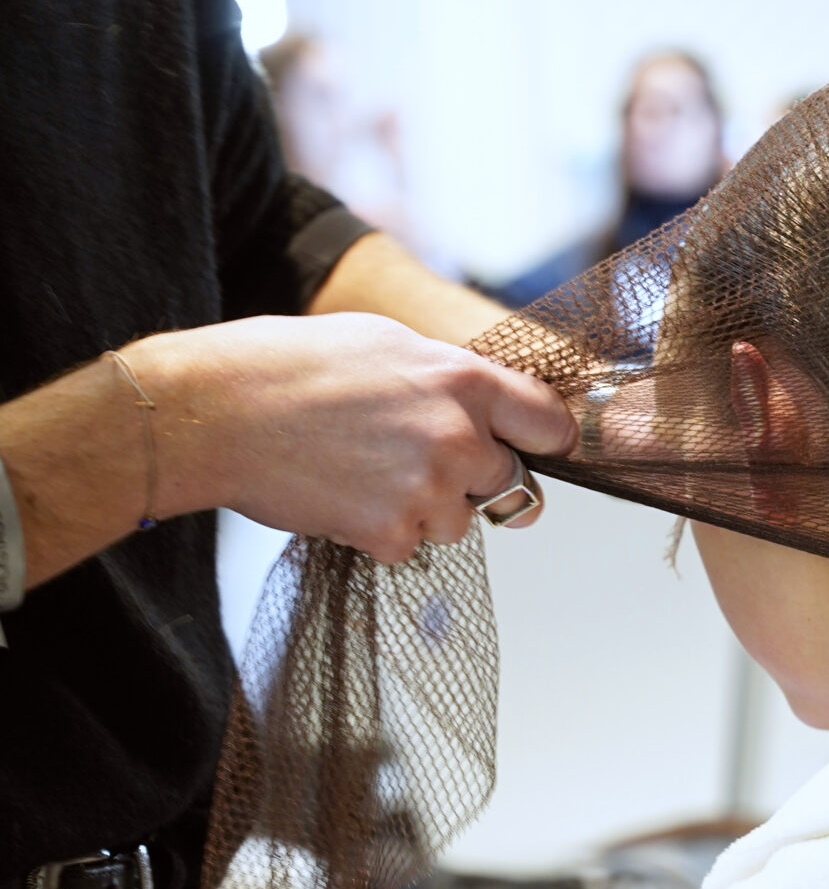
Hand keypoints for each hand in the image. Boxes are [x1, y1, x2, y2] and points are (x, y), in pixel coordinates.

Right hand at [135, 313, 576, 561]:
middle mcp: (459, 437)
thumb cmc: (290, 366)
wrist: (218, 412)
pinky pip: (409, 546)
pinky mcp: (392, 532)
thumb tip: (481, 403)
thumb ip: (447, 377)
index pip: (550, 423)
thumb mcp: (386, 342)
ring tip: (362, 471)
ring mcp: (429, 489)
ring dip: (422, 510)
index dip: (544, 440)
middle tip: (414, 462)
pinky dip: (379, 532)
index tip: (537, 450)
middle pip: (510, 482)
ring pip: (458, 522)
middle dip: (472, 480)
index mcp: (464, 380)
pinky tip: (339, 495)